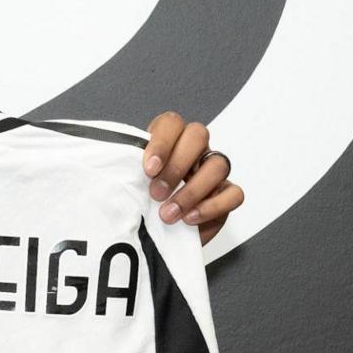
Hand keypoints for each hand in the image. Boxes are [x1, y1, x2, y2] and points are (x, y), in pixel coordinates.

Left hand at [141, 111, 241, 244]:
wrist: (157, 229)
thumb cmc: (142, 198)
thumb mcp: (132, 181)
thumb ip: (130, 172)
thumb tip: (118, 176)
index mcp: (170, 138)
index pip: (172, 123)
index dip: (162, 143)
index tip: (148, 169)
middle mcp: (195, 148)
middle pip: (198, 136)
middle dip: (176, 167)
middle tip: (156, 194)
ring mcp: (213, 169)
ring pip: (218, 165)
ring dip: (192, 191)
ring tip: (169, 214)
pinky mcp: (227, 193)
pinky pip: (234, 194)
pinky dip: (212, 207)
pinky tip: (190, 219)